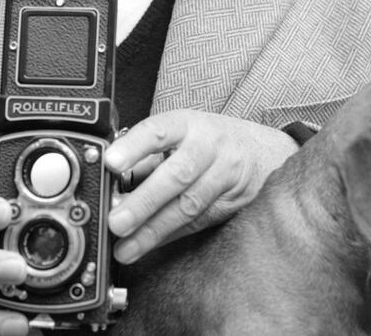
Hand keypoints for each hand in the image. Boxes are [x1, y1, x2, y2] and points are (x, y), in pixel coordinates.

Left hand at [104, 110, 297, 263]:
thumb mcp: (180, 134)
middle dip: (144, 202)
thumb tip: (110, 182)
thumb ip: (146, 156)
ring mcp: (225, 174)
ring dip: (154, 230)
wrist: (261, 152)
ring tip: (126, 248)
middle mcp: (209, 146)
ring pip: (189, 205)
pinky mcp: (232, 202)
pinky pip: (198, 222)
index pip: (159, 131)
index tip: (111, 163)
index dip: (135, 147)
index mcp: (187, 124)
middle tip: (116, 222)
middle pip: (177, 175)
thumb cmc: (208, 141)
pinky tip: (149, 246)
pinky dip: (170, 236)